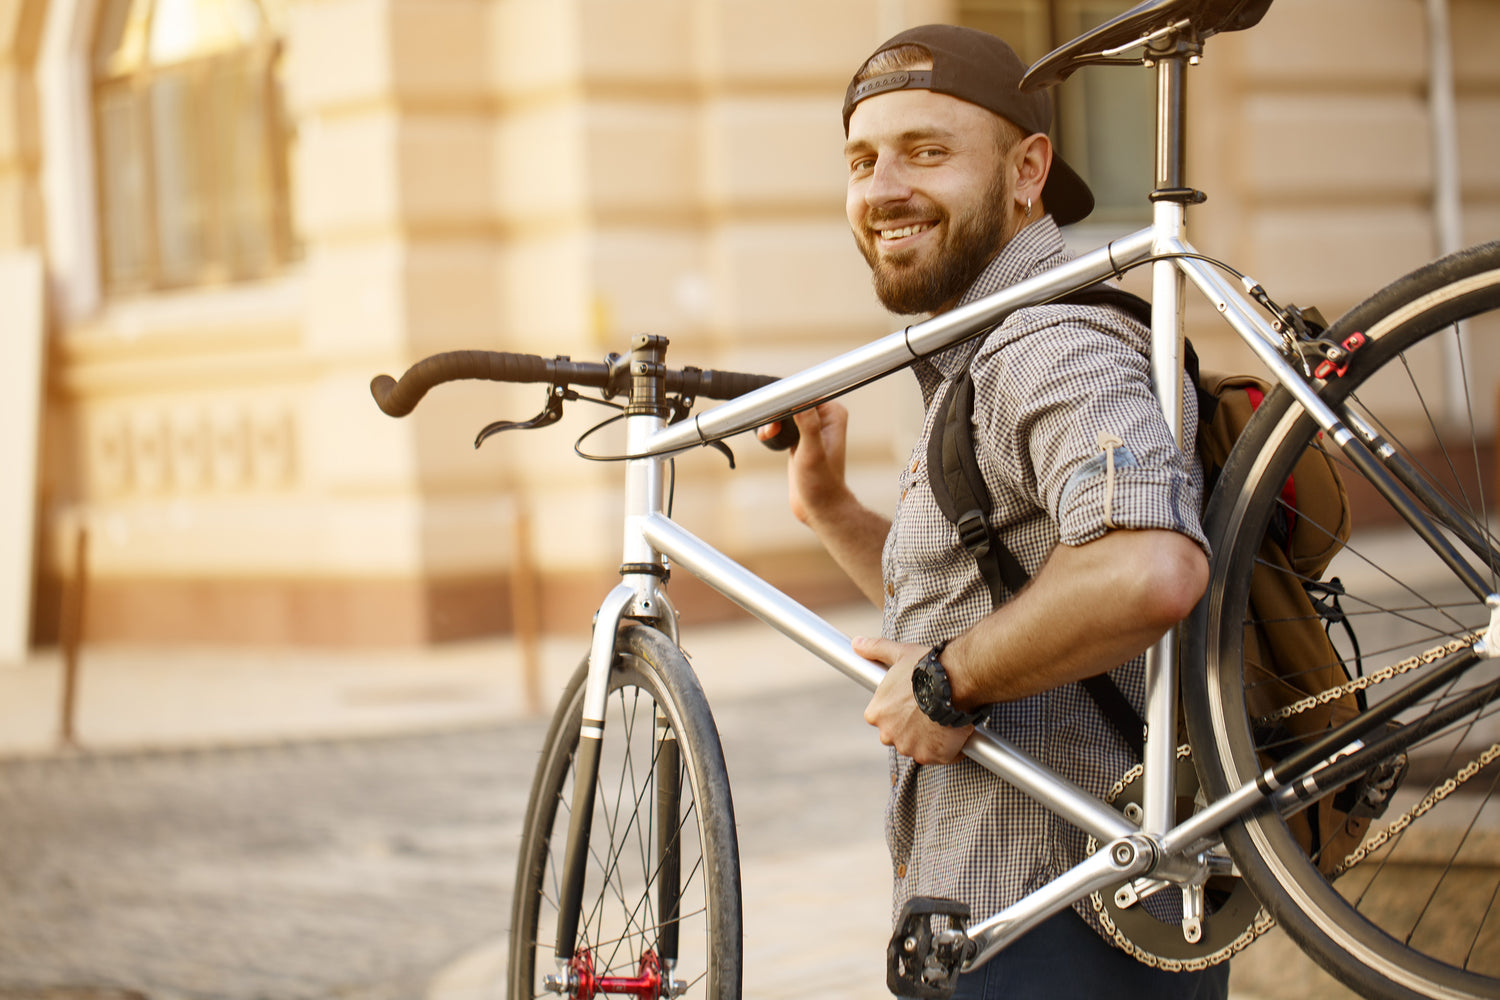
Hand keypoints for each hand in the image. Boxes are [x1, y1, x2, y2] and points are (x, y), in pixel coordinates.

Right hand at [758, 403, 851, 525]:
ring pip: (784, 410)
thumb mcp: (812, 453)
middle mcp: (824, 417)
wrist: (818, 506)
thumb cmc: (820, 484)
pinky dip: (771, 427)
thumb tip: (800, 398)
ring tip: (768, 436)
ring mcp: (811, 426)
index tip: (771, 411)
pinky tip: (768, 438)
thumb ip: (808, 424)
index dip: (785, 398)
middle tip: (769, 430)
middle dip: (775, 411)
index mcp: (833, 414)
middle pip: (792, 399)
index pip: (805, 392)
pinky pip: (782, 422)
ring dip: (771, 420)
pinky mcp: (800, 437)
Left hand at [856, 635, 972, 764]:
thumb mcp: (898, 653)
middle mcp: (887, 734)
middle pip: (899, 734)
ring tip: (943, 718)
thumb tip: (856, 643)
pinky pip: (941, 755)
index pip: (883, 718)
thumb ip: (875, 649)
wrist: (955, 680)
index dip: (899, 710)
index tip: (912, 702)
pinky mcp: (932, 756)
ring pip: (919, 746)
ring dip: (930, 738)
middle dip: (913, 726)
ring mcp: (909, 748)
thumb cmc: (925, 667)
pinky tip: (954, 730)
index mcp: (876, 714)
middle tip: (929, 710)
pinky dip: (948, 748)